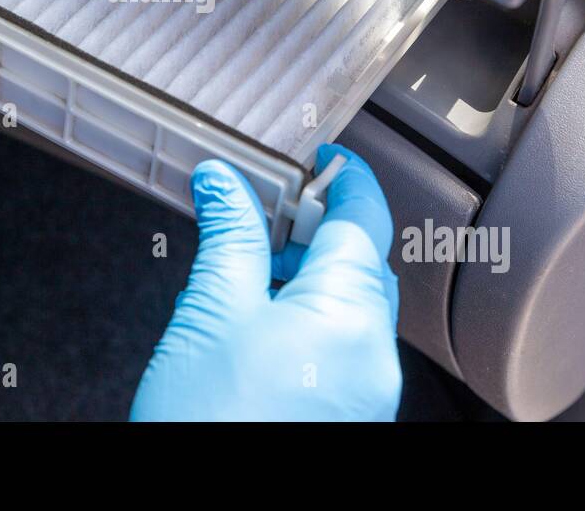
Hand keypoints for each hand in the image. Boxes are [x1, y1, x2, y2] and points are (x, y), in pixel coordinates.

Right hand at [131, 143, 401, 420]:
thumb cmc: (212, 428)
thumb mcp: (210, 314)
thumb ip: (227, 236)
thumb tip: (223, 181)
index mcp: (350, 312)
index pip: (364, 216)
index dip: (343, 177)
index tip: (320, 157)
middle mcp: (373, 353)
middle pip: (358, 261)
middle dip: (312, 231)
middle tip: (258, 212)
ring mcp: (365, 391)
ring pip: (348, 307)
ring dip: (306, 277)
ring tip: (244, 274)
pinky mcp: (346, 418)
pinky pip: (339, 349)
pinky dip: (306, 322)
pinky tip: (256, 329)